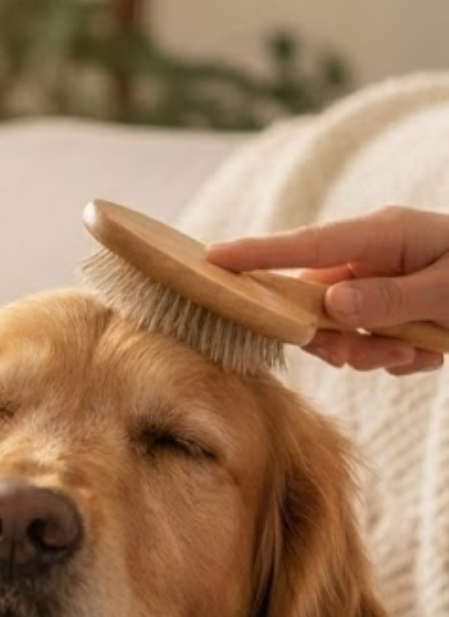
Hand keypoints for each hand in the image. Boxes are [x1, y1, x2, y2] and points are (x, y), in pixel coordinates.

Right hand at [206, 206, 448, 375]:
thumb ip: (389, 299)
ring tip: (414, 354)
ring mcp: (378, 285)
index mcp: (384, 235)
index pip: (305, 246)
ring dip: (368, 354)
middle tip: (363, 353)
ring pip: (337, 331)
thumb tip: (329, 304)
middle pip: (311, 300)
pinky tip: (428, 353)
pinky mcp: (388, 311)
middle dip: (331, 336)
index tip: (211, 259)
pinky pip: (366, 344)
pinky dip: (392, 359)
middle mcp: (372, 258)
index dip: (256, 255)